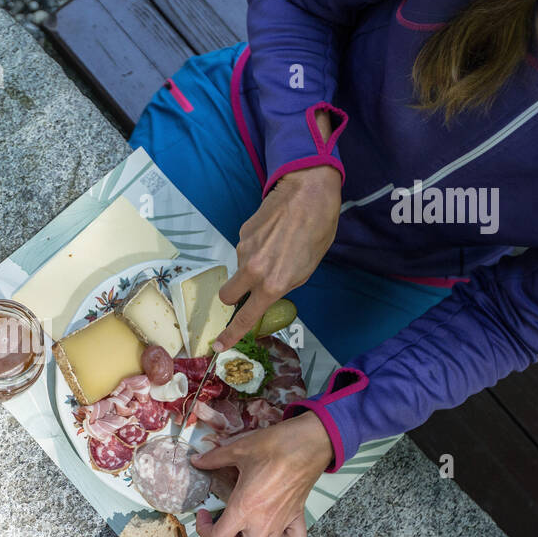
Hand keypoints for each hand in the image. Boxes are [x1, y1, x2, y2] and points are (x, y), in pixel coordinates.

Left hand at [191, 411, 333, 536]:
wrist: (309, 443)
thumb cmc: (275, 446)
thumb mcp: (238, 449)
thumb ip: (214, 459)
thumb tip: (198, 461)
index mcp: (244, 508)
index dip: (204, 530)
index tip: (205, 514)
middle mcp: (263, 522)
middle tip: (226, 525)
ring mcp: (282, 522)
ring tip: (246, 526)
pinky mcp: (298, 516)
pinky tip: (275, 523)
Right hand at [212, 163, 341, 352]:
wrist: (308, 191)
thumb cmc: (318, 230)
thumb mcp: (308, 268)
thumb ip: (284, 284)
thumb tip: (267, 291)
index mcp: (273, 283)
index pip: (245, 317)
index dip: (231, 333)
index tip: (219, 345)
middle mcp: (253, 269)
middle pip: (228, 295)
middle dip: (234, 297)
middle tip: (249, 288)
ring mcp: (244, 249)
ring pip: (240, 268)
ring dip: (252, 265)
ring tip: (278, 247)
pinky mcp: (242, 233)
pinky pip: (245, 248)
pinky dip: (256, 246)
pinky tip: (274, 233)